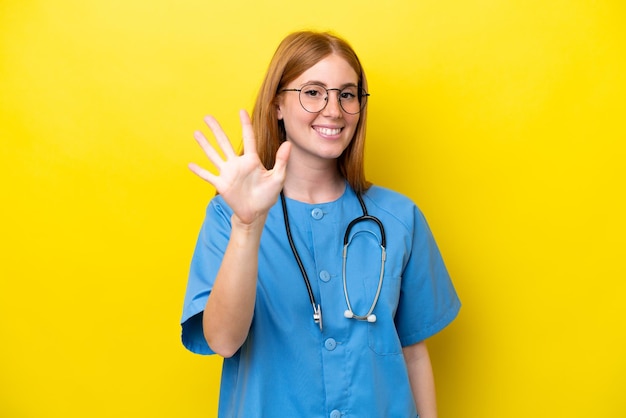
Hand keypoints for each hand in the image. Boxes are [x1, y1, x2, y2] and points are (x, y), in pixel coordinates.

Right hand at [188, 110, 290, 224]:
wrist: (256, 212)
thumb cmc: (267, 195)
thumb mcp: (277, 178)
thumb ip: (281, 161)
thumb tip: (288, 143)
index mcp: (252, 160)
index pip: (248, 138)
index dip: (245, 124)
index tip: (242, 111)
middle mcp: (237, 164)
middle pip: (224, 142)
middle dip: (216, 130)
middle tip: (208, 117)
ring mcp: (228, 173)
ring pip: (214, 155)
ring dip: (205, 145)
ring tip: (196, 133)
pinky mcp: (222, 184)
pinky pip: (208, 176)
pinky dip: (199, 171)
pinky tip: (190, 164)